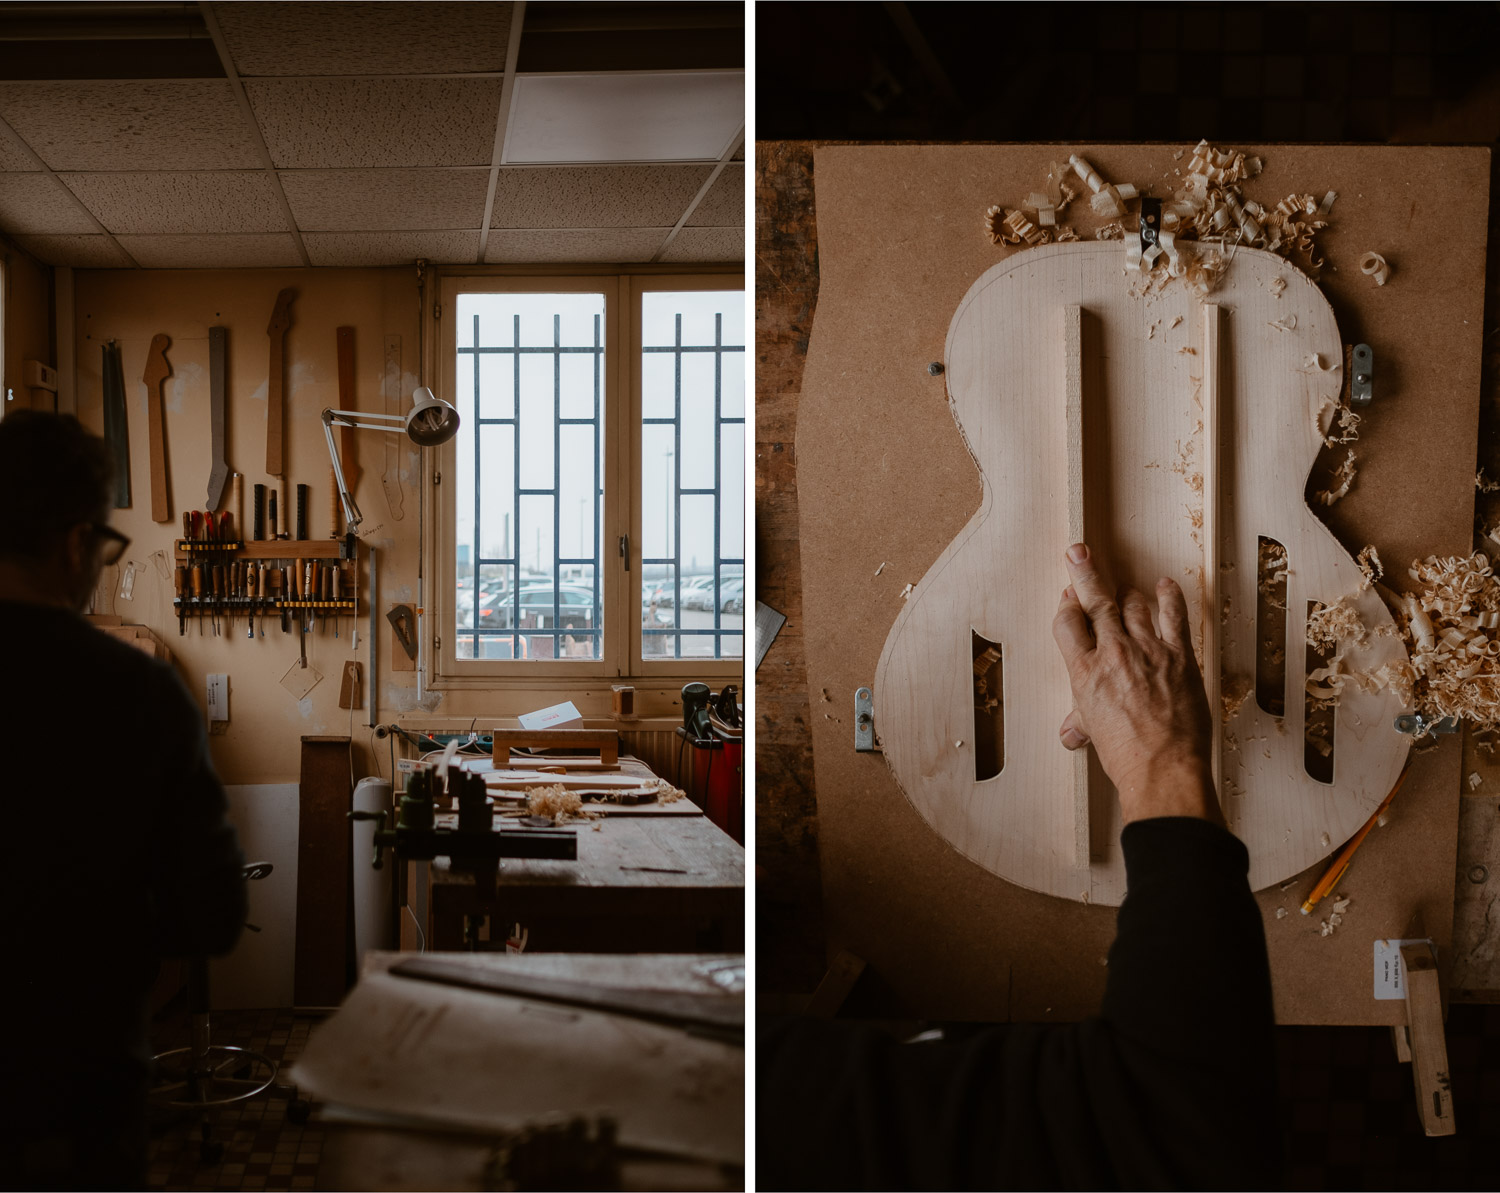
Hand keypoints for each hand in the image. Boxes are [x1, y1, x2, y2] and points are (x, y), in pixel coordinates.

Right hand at [1051, 543, 1222, 825]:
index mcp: (1084, 672)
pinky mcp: (1179, 656)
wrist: (1162, 769)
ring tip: (1125, 589)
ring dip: (1128, 593)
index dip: (1067, 605)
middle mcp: (1113, 654)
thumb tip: (1071, 732)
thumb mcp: (1094, 733)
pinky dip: (1169, 597)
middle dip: (1085, 574)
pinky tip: (1165, 585)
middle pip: (1096, 602)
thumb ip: (1081, 722)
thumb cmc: (1126, 755)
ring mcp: (1148, 651)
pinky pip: (1173, 616)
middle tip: (1078, 551)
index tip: (1069, 595)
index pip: (1068, 624)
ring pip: (1133, 605)